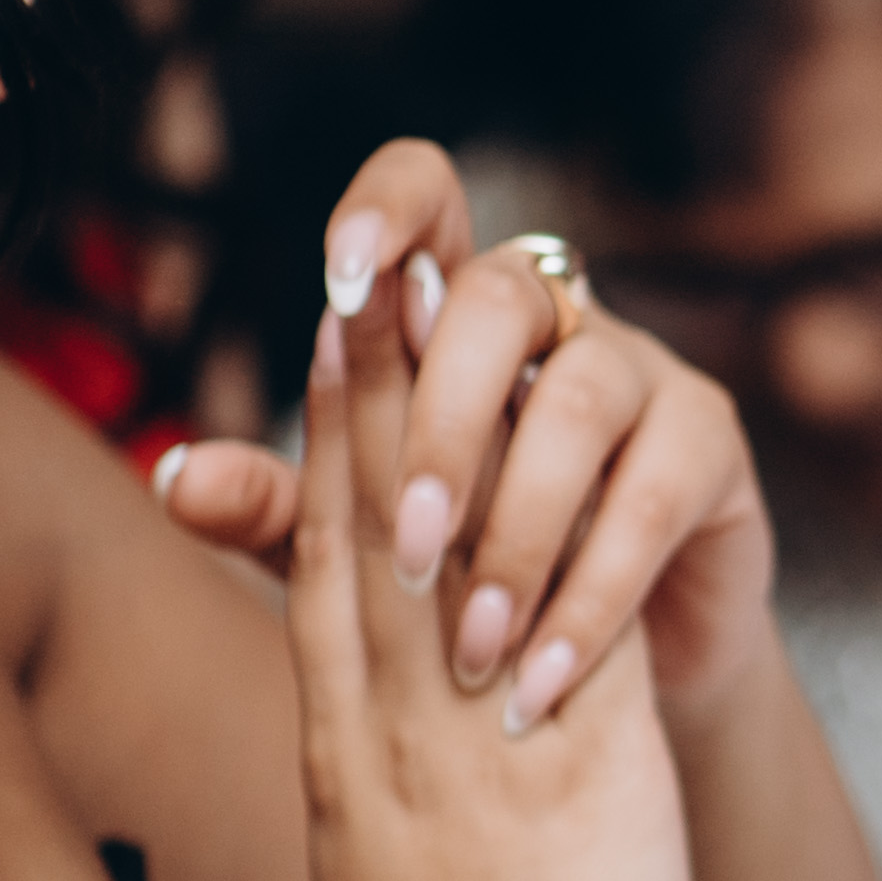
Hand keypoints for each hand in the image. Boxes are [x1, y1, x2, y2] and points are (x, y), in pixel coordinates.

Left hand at [151, 146, 786, 728]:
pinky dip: (592, 590)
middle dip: (442, 425)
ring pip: (578, 401)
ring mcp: (641, 373)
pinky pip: (654, 495)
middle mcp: (553, 317)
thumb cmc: (475, 583)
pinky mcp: (709, 446)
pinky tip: (544, 668)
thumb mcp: (369, 552)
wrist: (611, 682)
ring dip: (515, 528)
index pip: (428, 198)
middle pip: (499, 298)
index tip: (347, 278)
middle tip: (407, 546)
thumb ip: (285, 509)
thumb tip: (173, 479)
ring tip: (468, 638)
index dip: (391, 208)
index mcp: (452, 314)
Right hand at [284, 263, 699, 880]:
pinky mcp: (567, 777)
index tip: (325, 345)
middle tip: (364, 260)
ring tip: (439, 299)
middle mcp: (387, 744)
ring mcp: (468, 752)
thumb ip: (379, 811)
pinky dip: (535, 515)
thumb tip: (369, 783)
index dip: (314, 452)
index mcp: (342, 772)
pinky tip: (556, 435)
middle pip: (360, 535)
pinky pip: (541, 614)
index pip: (317, 584)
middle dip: (361, 389)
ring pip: (435, 552)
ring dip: (435, 414)